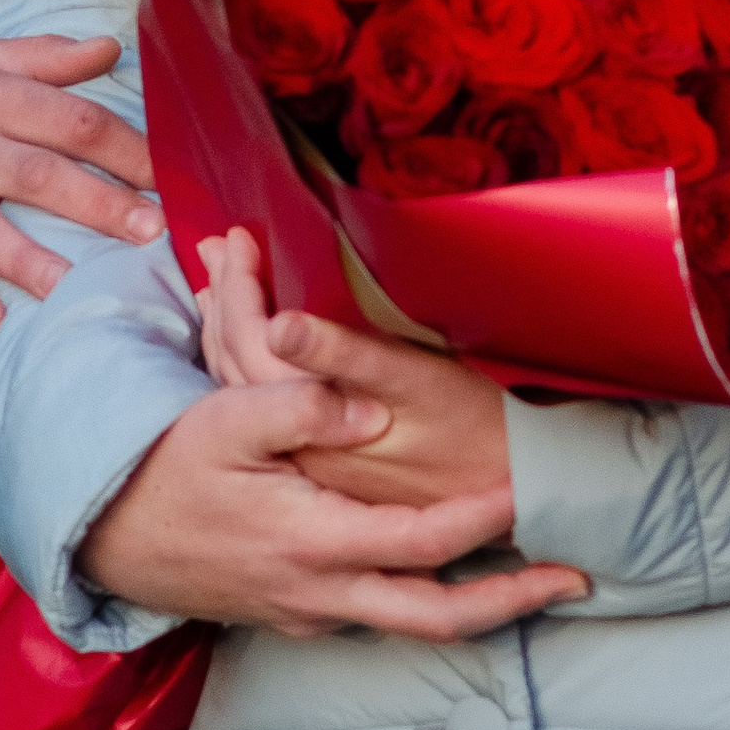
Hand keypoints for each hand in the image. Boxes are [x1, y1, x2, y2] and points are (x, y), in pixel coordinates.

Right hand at [78, 377, 583, 639]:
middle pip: (440, 617)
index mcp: (313, 541)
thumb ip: (301, 404)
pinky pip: (376, 614)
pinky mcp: (298, 615)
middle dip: (515, 601)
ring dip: (476, 602)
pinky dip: (424, 596)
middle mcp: (321, 592)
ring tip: (532, 573)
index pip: (425, 541)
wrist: (105, 538)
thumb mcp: (224, 418)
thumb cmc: (164, 470)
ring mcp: (310, 613)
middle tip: (575, 575)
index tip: (532, 487)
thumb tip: (371, 409)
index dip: (488, 517)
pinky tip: (447, 568)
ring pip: (412, 623)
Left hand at [196, 228, 514, 508]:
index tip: (236, 236)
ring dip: (231, 327)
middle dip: (226, 296)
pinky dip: (251, 359)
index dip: (239, 284)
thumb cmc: (474, 427)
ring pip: (243, 386)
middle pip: (234, 361)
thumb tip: (279, 323)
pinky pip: (265, 403)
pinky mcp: (329, 457)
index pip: (248, 340)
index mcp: (306, 420)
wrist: (514, 493)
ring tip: (221, 286)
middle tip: (216, 245)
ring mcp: (308, 455)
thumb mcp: (414, 381)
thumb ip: (343, 355)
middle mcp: (294, 445)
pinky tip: (258, 343)